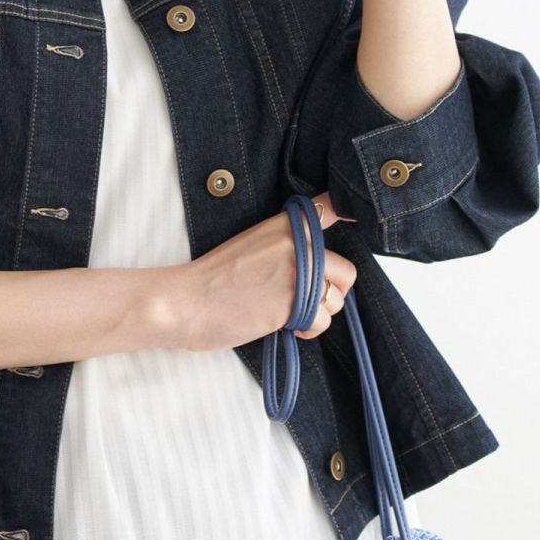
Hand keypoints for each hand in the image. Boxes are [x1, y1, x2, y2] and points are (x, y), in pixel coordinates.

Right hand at [178, 192, 357, 351]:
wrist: (185, 302)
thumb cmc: (214, 279)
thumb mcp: (253, 244)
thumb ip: (287, 245)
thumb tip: (321, 265)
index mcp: (286, 224)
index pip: (332, 208)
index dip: (350, 214)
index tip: (354, 220)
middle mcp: (297, 244)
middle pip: (346, 271)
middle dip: (331, 291)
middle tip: (304, 299)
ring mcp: (297, 273)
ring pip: (336, 300)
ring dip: (318, 313)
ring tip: (288, 313)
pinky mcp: (294, 303)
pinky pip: (322, 323)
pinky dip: (307, 331)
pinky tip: (285, 326)